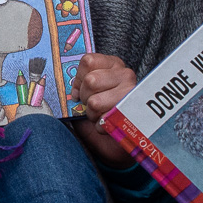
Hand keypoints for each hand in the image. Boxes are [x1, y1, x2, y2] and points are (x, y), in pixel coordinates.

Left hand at [70, 52, 135, 166]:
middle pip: (90, 81)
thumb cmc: (98, 111)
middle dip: (85, 98)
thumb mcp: (86, 91)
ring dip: (92, 114)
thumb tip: (71, 90)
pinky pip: (102, 121)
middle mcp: (125, 75)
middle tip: (91, 105)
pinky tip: (107, 124)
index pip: (88, 61)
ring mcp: (130, 94)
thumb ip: (78, 84)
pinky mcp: (131, 115)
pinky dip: (100, 128)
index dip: (78, 79)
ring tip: (99, 114)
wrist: (113, 141)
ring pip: (95, 102)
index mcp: (113, 64)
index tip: (80, 90)